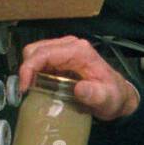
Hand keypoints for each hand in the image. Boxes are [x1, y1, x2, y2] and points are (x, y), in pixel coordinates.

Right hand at [18, 36, 139, 121]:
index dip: (29, 68)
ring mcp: (65, 50)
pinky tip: (38, 86)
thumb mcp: (107, 99)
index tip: (25, 88)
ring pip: (35, 53)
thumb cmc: (113, 96)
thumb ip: (95, 95)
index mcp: (79, 51)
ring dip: (30, 70)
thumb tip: (80, 89)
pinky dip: (35, 71)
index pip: (44, 53)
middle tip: (27, 90)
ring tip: (31, 89)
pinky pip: (41, 60)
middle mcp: (70, 45)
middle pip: (36, 50)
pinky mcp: (62, 58)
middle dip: (27, 69)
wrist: (119, 95)